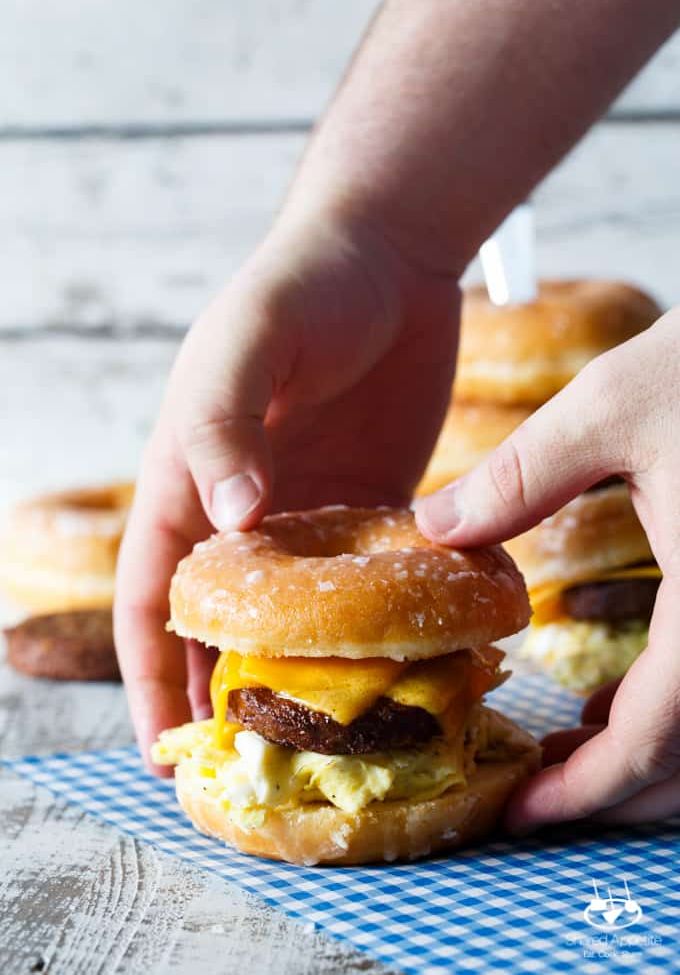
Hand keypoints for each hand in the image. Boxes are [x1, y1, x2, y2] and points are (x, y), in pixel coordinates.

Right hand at [115, 208, 458, 770]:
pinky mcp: (375, 502)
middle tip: (253, 771)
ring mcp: (313, 510)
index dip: (151, 674)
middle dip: (227, 696)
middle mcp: (245, 508)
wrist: (390, 252)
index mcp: (190, 479)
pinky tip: (400, 668)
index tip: (166, 748)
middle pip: (224, 624)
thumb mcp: (251, 342)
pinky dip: (379, 625)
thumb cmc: (303, 284)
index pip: (156, 595)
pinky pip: (372, 579)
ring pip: (299, 617)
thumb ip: (226, 425)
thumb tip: (230, 521)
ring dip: (303, 677)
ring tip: (324, 743)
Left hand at [417, 307, 679, 829]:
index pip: (657, 738)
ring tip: (572, 743)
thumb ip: (520, 475)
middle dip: (617, 790)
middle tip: (539, 788)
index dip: (586, 789)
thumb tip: (433, 526)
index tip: (521, 809)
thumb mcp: (614, 406)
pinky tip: (623, 690)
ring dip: (652, 756)